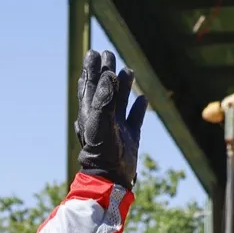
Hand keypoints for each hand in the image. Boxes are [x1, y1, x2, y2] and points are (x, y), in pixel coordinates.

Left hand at [74, 49, 146, 189]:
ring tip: (127, 71)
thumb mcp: (101, 123)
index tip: (94, 53)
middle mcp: (103, 118)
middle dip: (106, 72)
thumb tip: (111, 74)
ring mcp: (117, 128)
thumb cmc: (102, 152)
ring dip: (123, 86)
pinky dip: (139, 108)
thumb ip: (104, 98)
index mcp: (91, 113)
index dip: (91, 70)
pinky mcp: (130, 138)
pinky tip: (144, 99)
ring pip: (119, 102)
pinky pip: (135, 119)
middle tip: (108, 54)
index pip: (90, 86)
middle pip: (104, 90)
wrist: (112, 178)